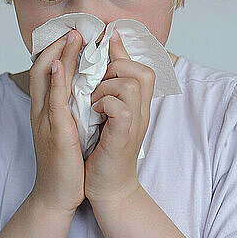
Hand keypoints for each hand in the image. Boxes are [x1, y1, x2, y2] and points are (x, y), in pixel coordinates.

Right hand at [29, 29, 84, 215]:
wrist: (56, 195)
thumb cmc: (64, 161)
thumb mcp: (66, 127)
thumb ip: (69, 106)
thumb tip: (80, 87)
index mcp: (44, 108)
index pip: (44, 70)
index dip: (55, 50)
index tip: (71, 34)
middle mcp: (40, 110)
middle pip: (41, 68)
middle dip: (57, 46)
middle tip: (73, 29)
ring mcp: (45, 120)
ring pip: (46, 80)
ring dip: (58, 56)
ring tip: (71, 37)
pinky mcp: (55, 133)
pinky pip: (53, 102)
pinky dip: (55, 82)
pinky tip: (60, 66)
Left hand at [84, 28, 155, 206]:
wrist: (108, 188)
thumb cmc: (103, 149)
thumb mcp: (108, 112)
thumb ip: (109, 87)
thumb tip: (102, 63)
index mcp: (138, 104)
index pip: (143, 68)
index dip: (122, 53)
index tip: (103, 48)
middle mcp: (141, 112)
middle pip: (143, 72)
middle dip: (115, 70)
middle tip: (97, 86)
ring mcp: (134, 124)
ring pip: (131, 85)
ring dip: (107, 87)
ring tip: (93, 101)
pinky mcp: (123, 136)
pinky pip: (121, 108)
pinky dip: (105, 104)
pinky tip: (94, 112)